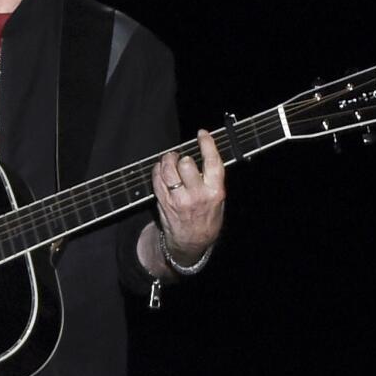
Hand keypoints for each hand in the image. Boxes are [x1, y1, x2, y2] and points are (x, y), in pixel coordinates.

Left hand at [151, 129, 225, 264]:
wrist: (192, 242)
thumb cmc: (207, 219)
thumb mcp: (219, 201)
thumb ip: (213, 180)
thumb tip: (206, 154)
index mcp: (214, 192)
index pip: (212, 162)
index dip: (207, 144)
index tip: (202, 134)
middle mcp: (197, 195)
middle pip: (186, 164)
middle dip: (182, 157)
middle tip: (181, 157)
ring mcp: (178, 199)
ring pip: (168, 170)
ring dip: (167, 160)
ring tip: (170, 160)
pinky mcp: (164, 202)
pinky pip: (157, 179)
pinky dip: (157, 170)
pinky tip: (161, 169)